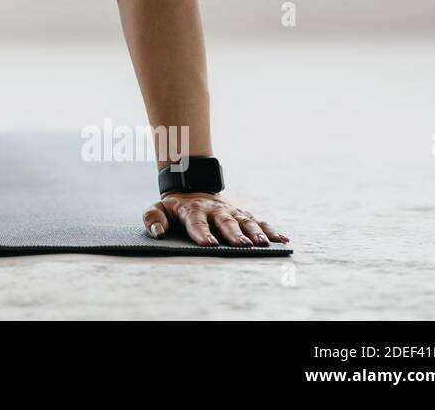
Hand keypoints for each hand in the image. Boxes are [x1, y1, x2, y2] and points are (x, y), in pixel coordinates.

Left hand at [143, 192, 288, 246]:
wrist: (190, 189)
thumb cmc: (174, 208)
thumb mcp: (158, 208)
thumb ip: (152, 218)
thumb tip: (157, 232)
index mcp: (192, 210)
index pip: (196, 222)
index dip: (202, 233)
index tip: (209, 245)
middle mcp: (214, 210)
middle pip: (225, 221)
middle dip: (233, 233)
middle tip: (242, 246)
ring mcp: (230, 211)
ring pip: (244, 221)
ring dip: (255, 232)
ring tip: (263, 244)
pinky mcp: (242, 214)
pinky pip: (258, 221)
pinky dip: (271, 230)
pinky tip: (282, 240)